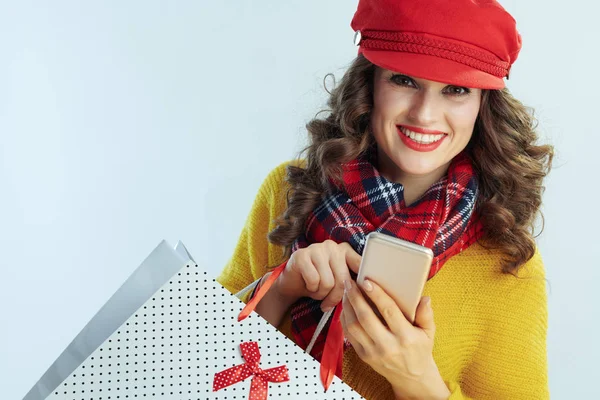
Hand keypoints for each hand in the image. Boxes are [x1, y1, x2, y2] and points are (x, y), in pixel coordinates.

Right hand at [274, 240, 361, 311]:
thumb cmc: (318, 283)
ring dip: (321, 294)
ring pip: (328, 282)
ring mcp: (316, 249)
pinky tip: (308, 286)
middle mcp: (332, 246)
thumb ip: (350, 281)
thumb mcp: (337, 281)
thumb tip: (366, 291)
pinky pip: (314, 280)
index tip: (367, 289)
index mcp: (344, 250)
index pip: (359, 263)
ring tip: (316, 291)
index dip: (364, 279)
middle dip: (335, 297)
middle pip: (342, 278)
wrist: (292, 283)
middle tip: (327, 304)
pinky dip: (311, 289)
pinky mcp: (301, 255)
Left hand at [340, 279, 450, 399]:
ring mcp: (373, 352)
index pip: (389, 311)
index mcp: (405, 337)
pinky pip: (349, 335)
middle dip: (355, 297)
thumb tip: (424, 298)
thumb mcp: (429, 333)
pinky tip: (345, 307)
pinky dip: (344, 319)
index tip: (367, 281)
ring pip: (353, 326)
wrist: (411, 378)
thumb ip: (426, 315)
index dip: (376, 295)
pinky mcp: (363, 356)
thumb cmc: (419, 350)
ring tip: (346, 291)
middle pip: (366, 317)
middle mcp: (387, 345)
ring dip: (347, 306)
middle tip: (349, 281)